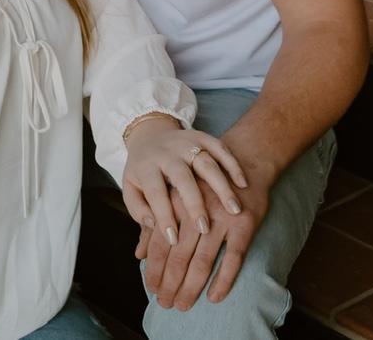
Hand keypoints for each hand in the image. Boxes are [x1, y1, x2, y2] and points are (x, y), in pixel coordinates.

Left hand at [120, 119, 246, 257]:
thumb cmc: (143, 171)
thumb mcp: (130, 188)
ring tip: (234, 210)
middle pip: (182, 175)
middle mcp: (168, 152)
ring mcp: (187, 143)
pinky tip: (243, 184)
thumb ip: (138, 209)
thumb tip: (151, 225)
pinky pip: (220, 147)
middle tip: (204, 229)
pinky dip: (232, 164)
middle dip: (194, 203)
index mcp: (147, 165)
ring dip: (221, 186)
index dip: (163, 216)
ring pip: (205, 162)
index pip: (155, 191)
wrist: (150, 133)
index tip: (173, 240)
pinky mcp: (202, 137)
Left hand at [136, 166, 269, 309]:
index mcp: (174, 194)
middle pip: (179, 252)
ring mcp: (221, 214)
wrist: (245, 156)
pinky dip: (223, 280)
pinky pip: (234, 257)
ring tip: (183, 304)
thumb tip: (139, 254)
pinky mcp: (244, 221)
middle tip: (165, 303)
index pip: (160, 237)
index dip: (154, 266)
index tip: (150, 287)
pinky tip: (214, 296)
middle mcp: (194, 204)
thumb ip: (155, 222)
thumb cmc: (201, 179)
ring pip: (203, 258)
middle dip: (170, 282)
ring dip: (191, 286)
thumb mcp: (171, 190)